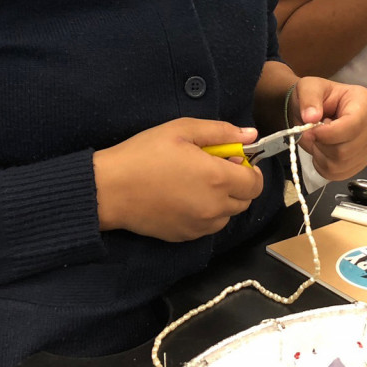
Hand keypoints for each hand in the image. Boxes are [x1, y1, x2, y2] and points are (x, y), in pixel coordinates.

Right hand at [92, 118, 264, 241]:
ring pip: (227, 215)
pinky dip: (206, 214)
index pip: (256, 183)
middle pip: (245, 201)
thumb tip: (251, 135)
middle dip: (238, 184)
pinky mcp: (185, 237)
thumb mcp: (181, 130)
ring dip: (223, 200)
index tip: (235, 160)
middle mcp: (214, 207)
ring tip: (197, 183)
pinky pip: (208, 227)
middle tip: (213, 168)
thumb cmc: (144, 154)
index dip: (250, 170)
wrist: (110, 189)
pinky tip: (184, 198)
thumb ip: (221, 132)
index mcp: (218, 178)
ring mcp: (200, 226)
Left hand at [288, 77, 366, 180]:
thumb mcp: (308, 88)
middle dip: (322, 145)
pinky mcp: (360, 161)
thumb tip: (311, 117)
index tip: (309, 131)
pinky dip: (324, 167)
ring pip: (343, 164)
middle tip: (311, 133)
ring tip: (317, 141)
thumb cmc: (315, 96)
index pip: (353, 125)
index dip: (328, 134)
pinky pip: (341, 174)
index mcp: (364, 101)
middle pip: (347, 149)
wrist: (314, 110)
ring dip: (321, 156)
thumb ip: (308, 99)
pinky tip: (322, 152)